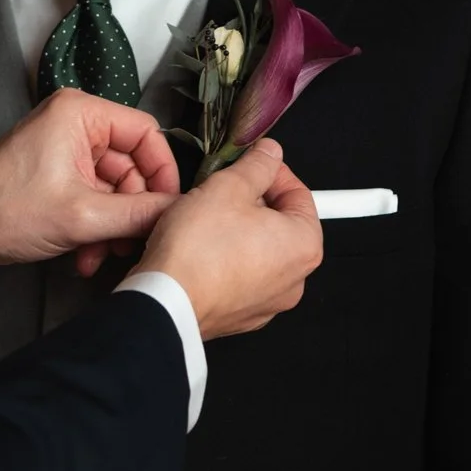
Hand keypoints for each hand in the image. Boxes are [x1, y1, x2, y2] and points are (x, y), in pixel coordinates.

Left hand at [0, 89, 182, 278]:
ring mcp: (63, 147)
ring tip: (102, 255)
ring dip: (112, 225)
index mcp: (80, 112)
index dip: (162, 172)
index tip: (169, 207)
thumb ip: (139, 213)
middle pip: (130, 163)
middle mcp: (73, 122)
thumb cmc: (7, 213)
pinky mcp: (56, 171)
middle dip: (131, 209)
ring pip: (113, 186)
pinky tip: (85, 255)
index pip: (145, 133)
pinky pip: (93, 195)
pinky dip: (94, 225)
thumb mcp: (84, 217)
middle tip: (132, 242)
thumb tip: (179, 212)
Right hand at [129, 139, 320, 339]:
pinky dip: (227, 260)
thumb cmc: (198, 252)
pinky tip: (202, 249)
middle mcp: (294, 279)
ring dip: (239, 231)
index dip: (272, 172)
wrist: (166, 302)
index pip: (300, 194)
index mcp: (303, 245)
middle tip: (225, 189)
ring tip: (208, 219)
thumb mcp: (228, 187)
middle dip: (254, 202)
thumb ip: (257, 165)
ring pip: (259, 252)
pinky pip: (241, 277)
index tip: (253, 164)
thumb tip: (269, 155)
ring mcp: (268, 301)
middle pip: (281, 224)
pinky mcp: (242, 315)